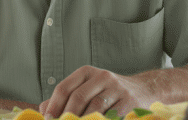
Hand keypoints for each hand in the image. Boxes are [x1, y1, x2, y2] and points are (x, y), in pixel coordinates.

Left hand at [38, 66, 154, 117]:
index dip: (54, 106)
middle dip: (67, 116)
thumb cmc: (108, 93)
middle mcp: (102, 77)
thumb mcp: (87, 89)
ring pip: (94, 109)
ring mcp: (117, 89)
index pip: (65, 88)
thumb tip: (44, 110)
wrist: (144, 90)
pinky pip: (111, 117)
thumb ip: (65, 98)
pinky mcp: (129, 103)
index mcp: (87, 72)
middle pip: (78, 98)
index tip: (48, 119)